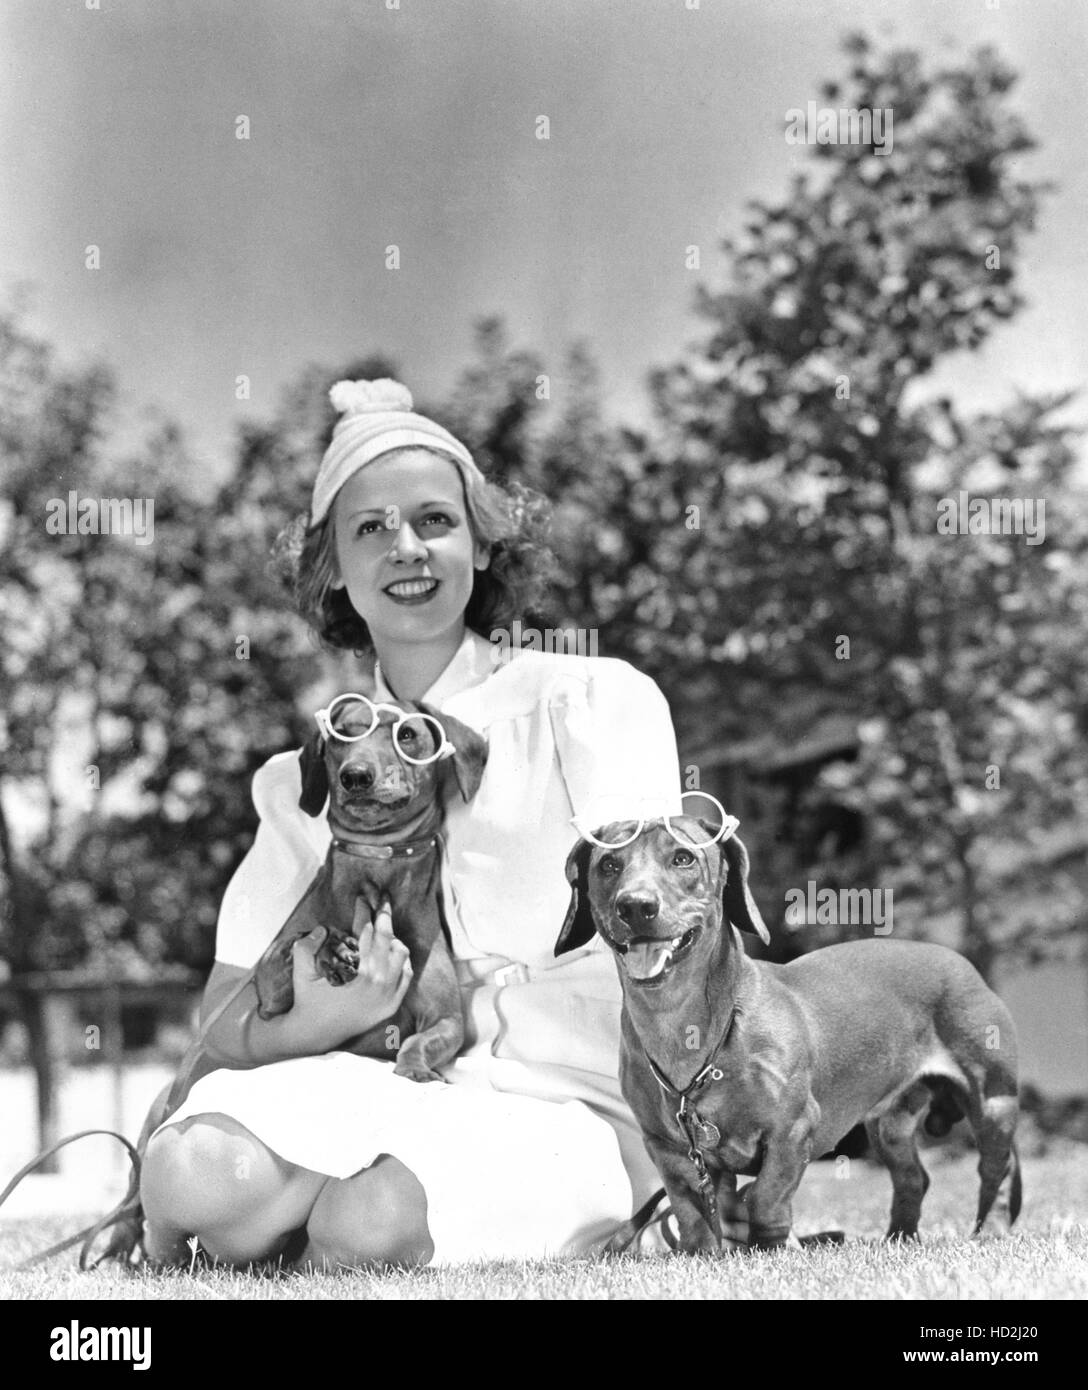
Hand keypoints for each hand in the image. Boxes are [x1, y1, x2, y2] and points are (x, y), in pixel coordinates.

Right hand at [290, 898, 411, 1049]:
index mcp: (357, 970)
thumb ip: (307, 946)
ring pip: (401, 955)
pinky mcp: (391, 1005)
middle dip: (383, 915)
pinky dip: (403, 962)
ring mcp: (387, 994)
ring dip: (393, 938)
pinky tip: (394, 952)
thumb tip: (323, 929)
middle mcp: (377, 981)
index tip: (364, 897)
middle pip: (387, 938)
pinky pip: (406, 976)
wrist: (315, 1034)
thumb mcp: (302, 971)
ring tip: (384, 928)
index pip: (366, 931)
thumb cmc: (308, 999)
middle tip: (381, 898)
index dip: (365, 910)